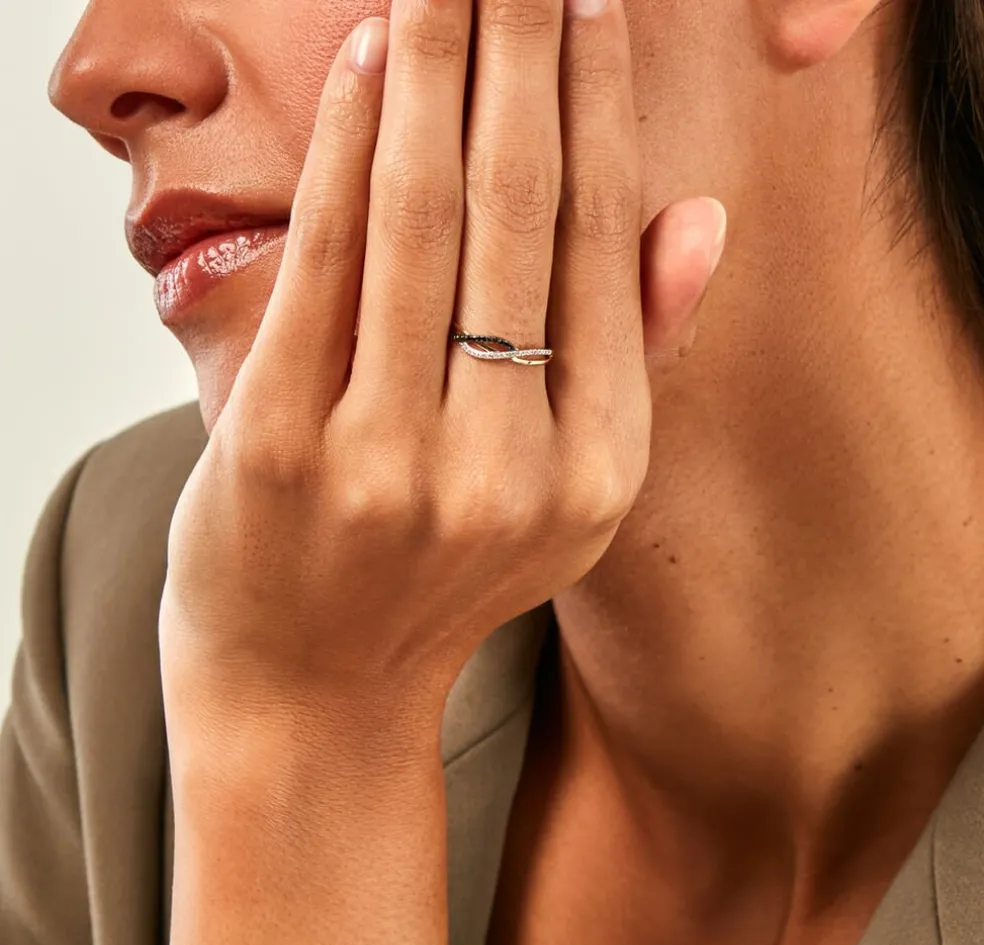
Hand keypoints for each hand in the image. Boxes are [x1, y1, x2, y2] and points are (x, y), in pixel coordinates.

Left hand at [160, 0, 725, 739]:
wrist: (313, 688)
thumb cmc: (434, 580)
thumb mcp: (560, 501)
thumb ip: (630, 360)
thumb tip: (699, 219)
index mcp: (593, 473)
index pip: (602, 250)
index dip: (600, 111)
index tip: (593, 11)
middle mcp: (504, 467)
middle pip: (522, 211)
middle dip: (524, 52)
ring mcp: (388, 460)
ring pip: (423, 218)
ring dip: (437, 67)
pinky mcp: (280, 448)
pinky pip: (325, 264)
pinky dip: (345, 148)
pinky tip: (370, 64)